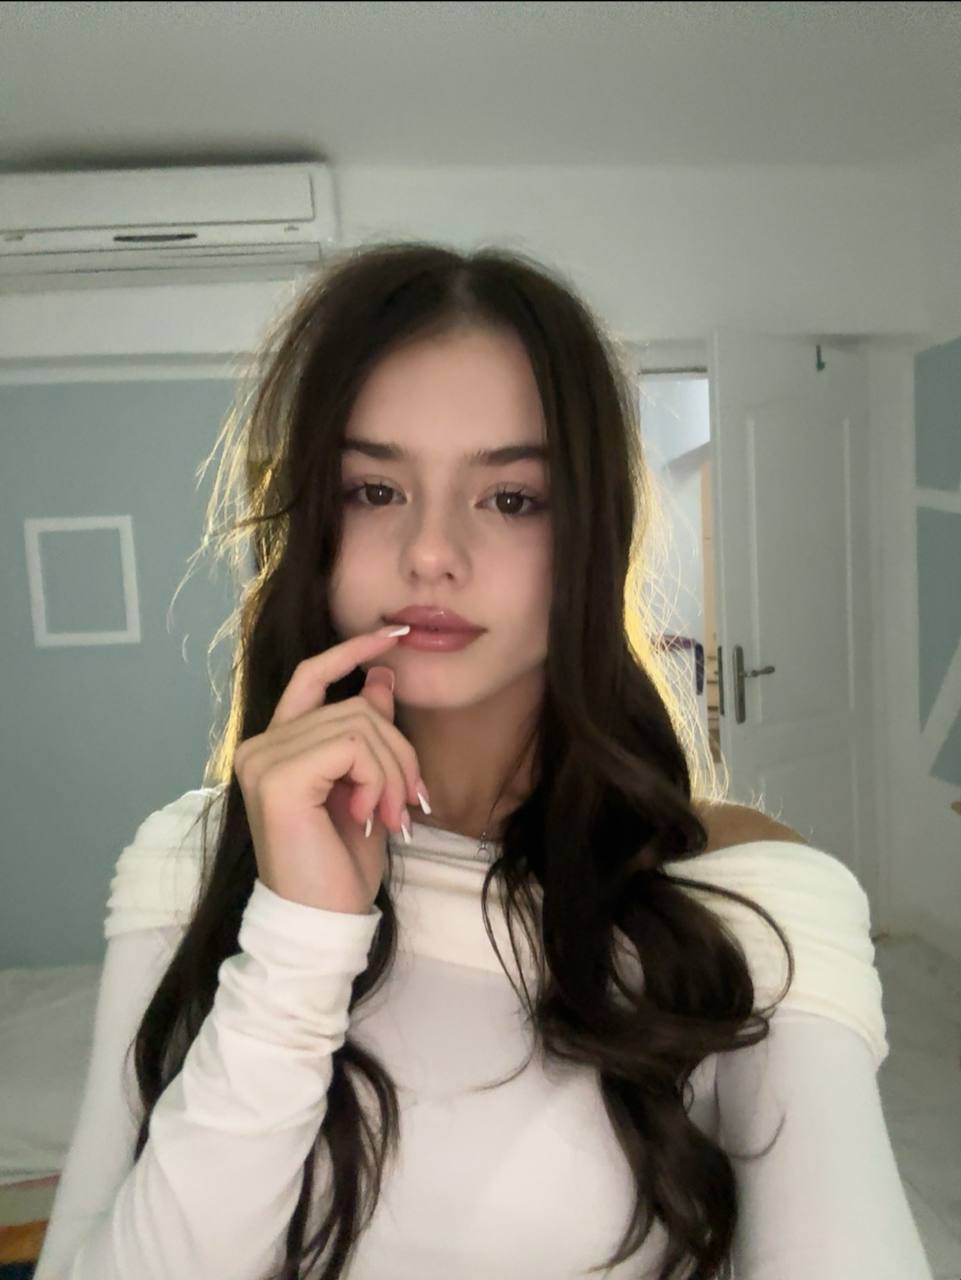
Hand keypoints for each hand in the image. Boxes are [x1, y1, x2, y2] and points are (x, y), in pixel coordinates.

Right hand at [233, 625, 421, 913]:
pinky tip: (371, 814)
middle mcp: (259, 746)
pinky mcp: (278, 778)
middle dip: (399, 751)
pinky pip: (353, 746)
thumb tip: (382, 676)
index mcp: (276, 746)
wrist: (322, 919)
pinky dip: (379, 779)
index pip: (311, 675)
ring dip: (394, 772)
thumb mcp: (366, 787)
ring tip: (395, 815)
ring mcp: (263, 759)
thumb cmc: (340, 864)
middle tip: (412, 803)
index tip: (393, 636)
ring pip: (360, 725)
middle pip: (354, 706)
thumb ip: (367, 733)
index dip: (352, 652)